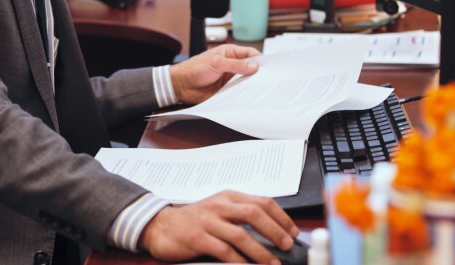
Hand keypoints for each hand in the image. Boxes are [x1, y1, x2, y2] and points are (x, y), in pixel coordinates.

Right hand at [139, 191, 298, 263]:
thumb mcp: (219, 210)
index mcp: (229, 196)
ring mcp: (208, 221)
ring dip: (261, 251)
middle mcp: (220, 205)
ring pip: (241, 235)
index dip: (281, 217)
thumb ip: (241, 216)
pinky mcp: (198, 238)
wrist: (161, 225)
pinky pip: (224, 251)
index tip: (293, 232)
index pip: (262, 201)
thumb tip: (273, 231)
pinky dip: (239, 262)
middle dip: (275, 231)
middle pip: (254, 213)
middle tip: (287, 246)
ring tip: (273, 263)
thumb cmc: (196, 220)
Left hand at [170, 44, 259, 104]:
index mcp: (229, 53)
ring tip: (261, 89)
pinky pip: (238, 91)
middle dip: (258, 73)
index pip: (249, 54)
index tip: (269, 67)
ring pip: (245, 80)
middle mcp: (231, 65)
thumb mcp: (216, 63)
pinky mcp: (226, 90)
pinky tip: (249, 96)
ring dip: (251, 84)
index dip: (259, 59)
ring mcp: (229, 78)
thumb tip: (254, 66)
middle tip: (268, 79)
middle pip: (249, 68)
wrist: (181, 85)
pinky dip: (244, 94)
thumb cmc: (194, 69)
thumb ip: (235, 65)